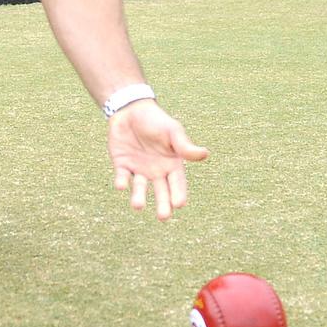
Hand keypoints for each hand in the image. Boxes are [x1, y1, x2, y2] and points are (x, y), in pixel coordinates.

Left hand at [107, 100, 208, 219]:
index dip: (178, 194)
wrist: (131, 110)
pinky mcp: (122, 165)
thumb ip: (184, 145)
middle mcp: (156, 172)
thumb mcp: (172, 131)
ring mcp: (138, 169)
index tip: (179, 203)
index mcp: (172, 165)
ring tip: (138, 205)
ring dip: (138, 197)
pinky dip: (121, 181)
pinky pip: (122, 176)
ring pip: (139, 188)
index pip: (177, 184)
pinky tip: (121, 185)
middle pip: (160, 192)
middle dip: (162, 205)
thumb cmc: (157, 120)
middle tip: (163, 216)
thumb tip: (205, 153)